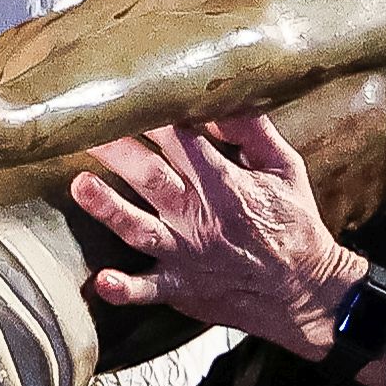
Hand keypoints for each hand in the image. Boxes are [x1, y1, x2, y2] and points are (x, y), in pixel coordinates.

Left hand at [74, 115, 370, 360]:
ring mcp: (186, 255)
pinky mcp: (180, 288)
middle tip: (82, 127)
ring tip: (80, 186)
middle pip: (152, 177)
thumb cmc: (293, 223)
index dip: (153, 117)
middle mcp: (200, 217)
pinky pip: (148, 290)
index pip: (182, 140)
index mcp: (226, 184)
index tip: (125, 95)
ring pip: (140, 228)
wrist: (305, 291)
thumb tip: (220, 96)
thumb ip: (252, 131)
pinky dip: (125, 288)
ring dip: (109, 209)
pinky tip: (101, 282)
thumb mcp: (285, 168)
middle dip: (118, 150)